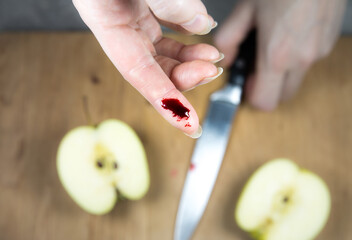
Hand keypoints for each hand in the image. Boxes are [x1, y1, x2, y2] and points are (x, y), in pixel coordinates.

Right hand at [73, 0, 222, 137]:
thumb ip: (171, 0)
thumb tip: (204, 23)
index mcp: (109, 26)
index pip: (141, 76)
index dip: (167, 104)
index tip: (191, 126)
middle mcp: (120, 30)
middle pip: (154, 71)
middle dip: (185, 78)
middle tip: (212, 70)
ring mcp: (132, 23)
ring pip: (163, 58)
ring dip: (190, 63)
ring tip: (213, 57)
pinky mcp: (143, 14)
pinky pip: (166, 37)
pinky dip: (187, 42)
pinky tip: (202, 40)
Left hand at [214, 0, 346, 109]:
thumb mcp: (246, 9)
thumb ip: (228, 39)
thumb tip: (225, 58)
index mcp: (277, 56)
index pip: (265, 102)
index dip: (252, 96)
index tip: (246, 82)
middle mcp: (302, 60)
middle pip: (282, 96)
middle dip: (268, 88)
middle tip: (258, 66)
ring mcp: (319, 52)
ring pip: (297, 79)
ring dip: (283, 73)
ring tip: (274, 43)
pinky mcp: (329, 43)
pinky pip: (309, 62)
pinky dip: (297, 58)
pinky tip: (290, 34)